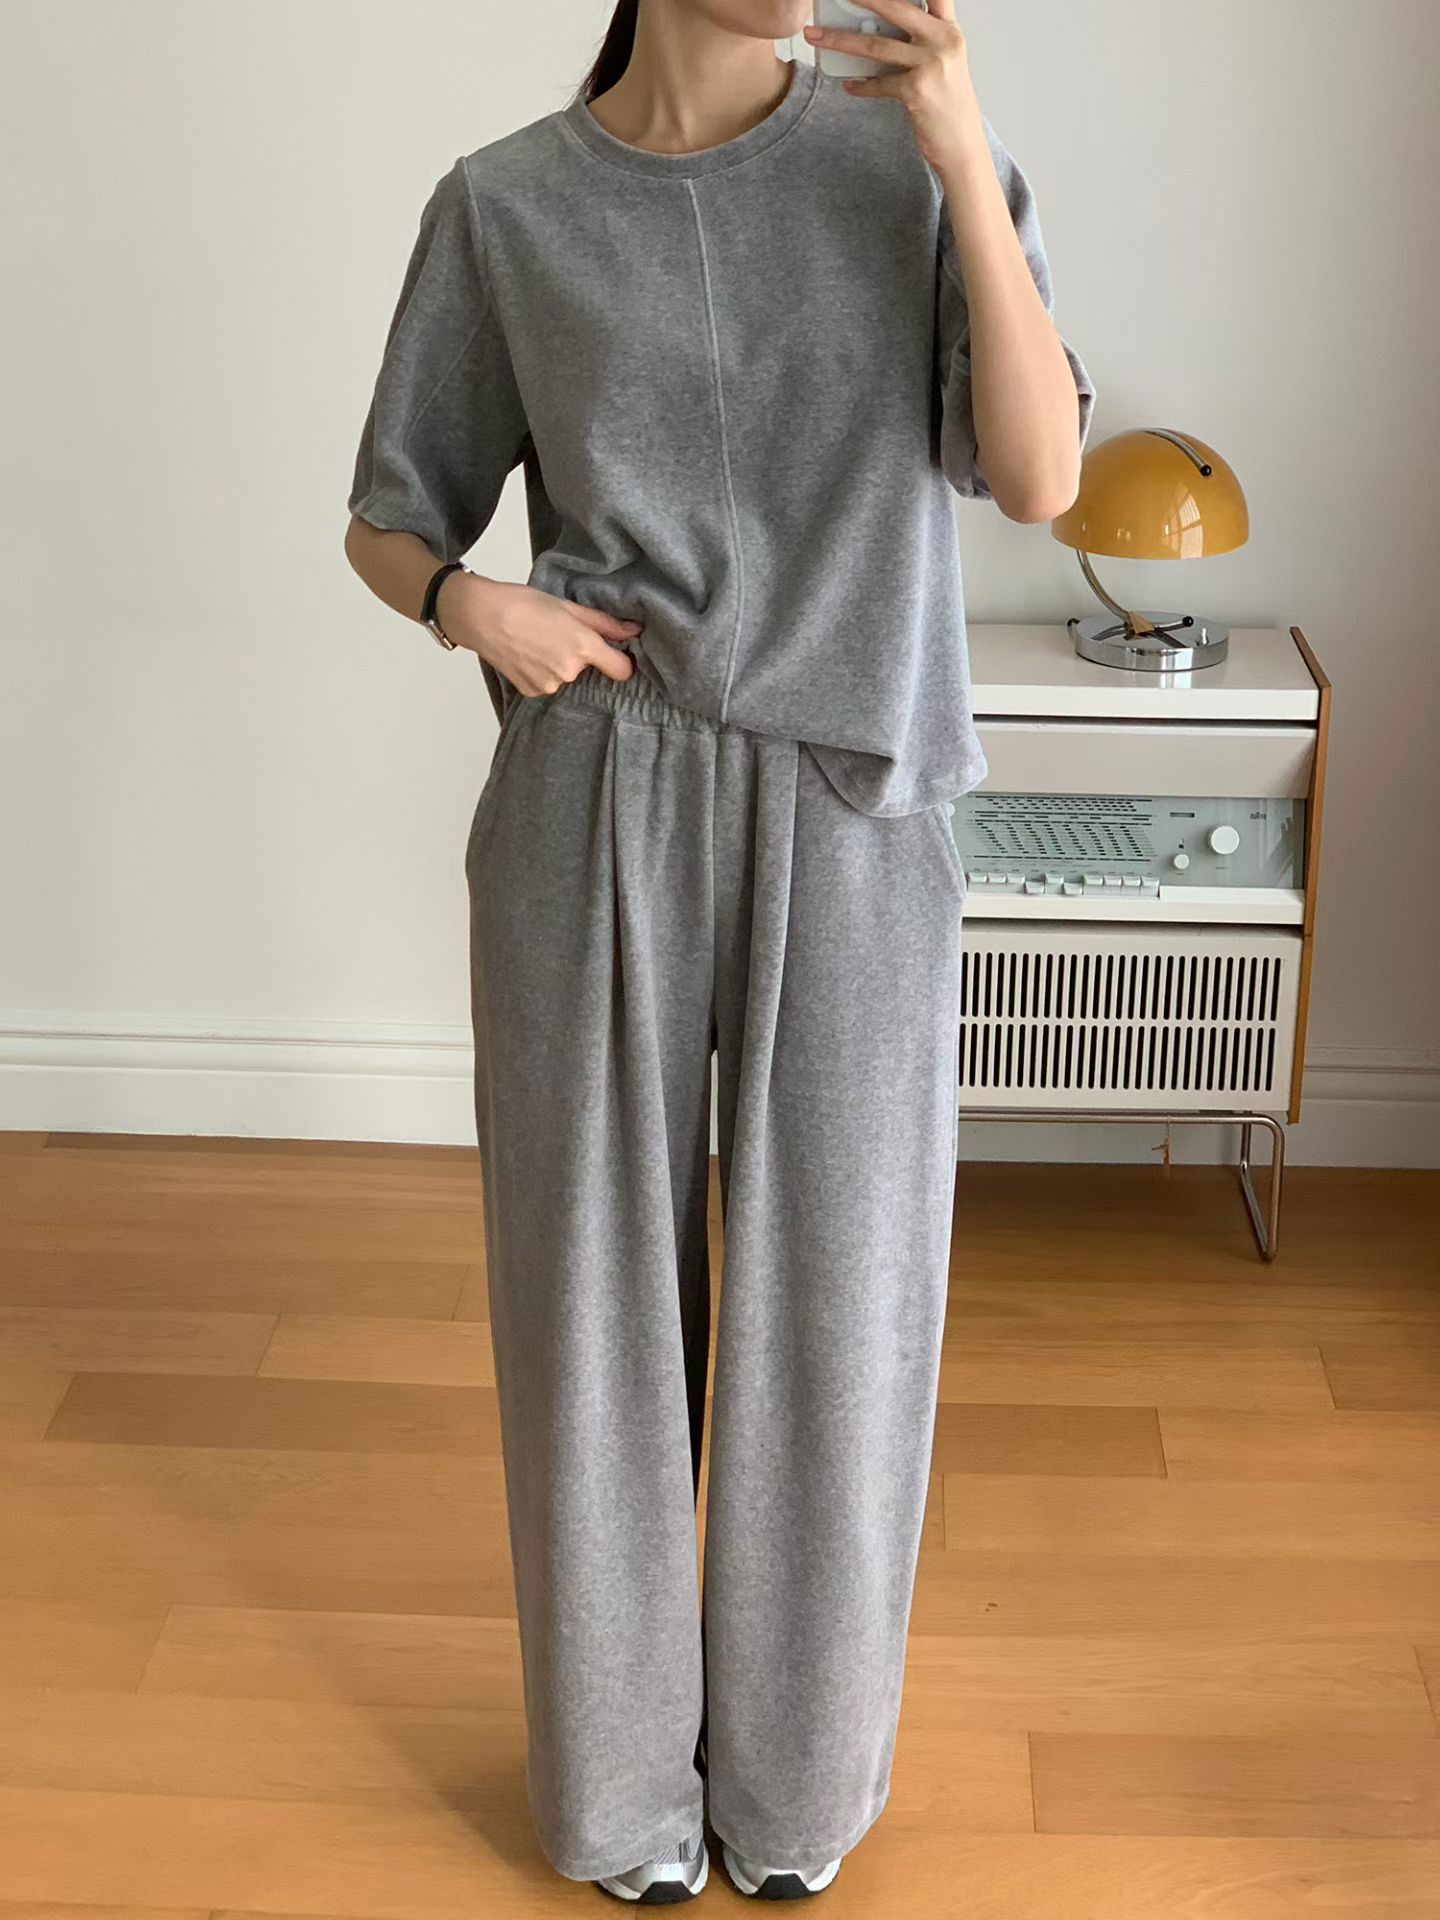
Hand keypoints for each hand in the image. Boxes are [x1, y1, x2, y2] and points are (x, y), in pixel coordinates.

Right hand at [436, 571, 640, 695]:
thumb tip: (635, 631)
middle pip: (589, 671)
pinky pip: (547, 684)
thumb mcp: (569, 607)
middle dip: (580, 656)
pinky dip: (541, 672)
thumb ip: (605, 624)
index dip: (621, 662)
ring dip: (558, 664)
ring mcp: (550, 684)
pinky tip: (528, 654)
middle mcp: (569, 671)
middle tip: (559, 635)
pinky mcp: (532, 691)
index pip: (622, 670)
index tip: (615, 654)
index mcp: (583, 646)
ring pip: (566, 677)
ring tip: (538, 643)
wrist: (482, 616)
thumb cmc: (523, 604)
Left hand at [802, 0, 986, 178]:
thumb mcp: (944, 63)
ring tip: (816, 37)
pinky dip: (862, 86)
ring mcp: (930, 65)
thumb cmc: (949, 106)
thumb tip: (882, 28)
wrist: (962, 146)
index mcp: (949, 30)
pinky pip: (879, 83)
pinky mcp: (916, 90)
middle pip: (896, 8)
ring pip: (877, 46)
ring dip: (841, 41)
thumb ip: (922, 39)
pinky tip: (850, 86)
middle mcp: (943, 41)